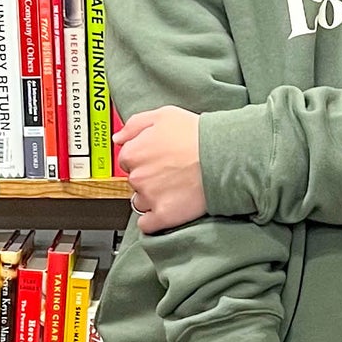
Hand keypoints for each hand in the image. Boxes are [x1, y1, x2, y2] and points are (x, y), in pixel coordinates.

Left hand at [114, 106, 206, 232]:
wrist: (223, 156)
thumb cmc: (197, 134)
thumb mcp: (164, 115)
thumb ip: (135, 125)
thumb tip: (118, 138)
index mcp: (133, 152)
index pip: (127, 160)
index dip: (144, 158)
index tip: (157, 159)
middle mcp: (137, 177)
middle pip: (134, 181)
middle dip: (149, 178)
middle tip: (170, 172)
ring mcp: (149, 198)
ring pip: (141, 202)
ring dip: (153, 198)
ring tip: (175, 188)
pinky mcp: (163, 216)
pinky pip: (147, 225)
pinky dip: (154, 220)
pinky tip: (168, 209)